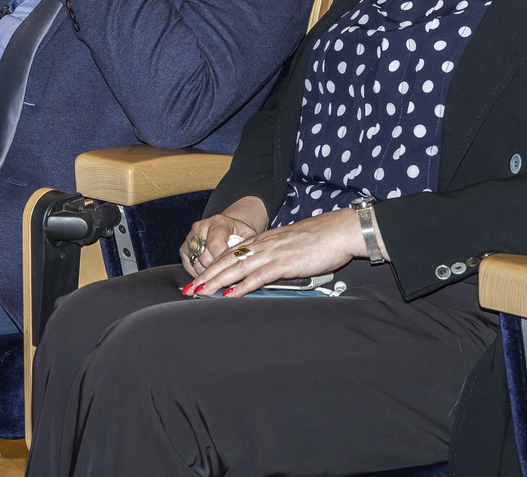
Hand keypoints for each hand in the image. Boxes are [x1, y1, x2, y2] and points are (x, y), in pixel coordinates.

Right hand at [179, 196, 267, 275]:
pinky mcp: (184, 246)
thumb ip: (247, 250)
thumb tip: (250, 269)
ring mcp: (191, 236)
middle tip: (225, 279)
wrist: (228, 225)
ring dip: (206, 274)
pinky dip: (197, 273)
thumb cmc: (240, 233)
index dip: (222, 263)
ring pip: (195, 262)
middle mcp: (201, 227)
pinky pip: (188, 264)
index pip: (215, 246)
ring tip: (217, 278)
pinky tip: (207, 275)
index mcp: (219, 223)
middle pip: (204, 256)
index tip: (230, 273)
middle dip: (215, 271)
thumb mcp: (249, 237)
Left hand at [185, 207, 362, 297]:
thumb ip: (274, 257)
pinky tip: (229, 295)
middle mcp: (261, 245)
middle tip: (189, 288)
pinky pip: (257, 277)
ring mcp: (270, 254)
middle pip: (226, 260)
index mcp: (262, 241)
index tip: (198, 277)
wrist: (337, 231)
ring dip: (216, 281)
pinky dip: (241, 287)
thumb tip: (265, 272)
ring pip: (236, 268)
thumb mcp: (288, 246)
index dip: (211, 265)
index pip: (229, 254)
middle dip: (206, 275)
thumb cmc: (318, 241)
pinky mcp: (283, 263)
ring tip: (200, 292)